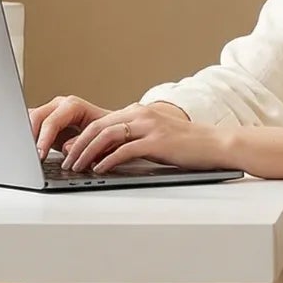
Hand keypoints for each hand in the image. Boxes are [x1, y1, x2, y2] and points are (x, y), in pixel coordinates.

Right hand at [30, 94, 115, 158]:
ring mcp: (50, 111)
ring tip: (28, 155)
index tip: (40, 155)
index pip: (52, 121)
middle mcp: (59, 105)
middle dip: (31, 138)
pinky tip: (28, 151)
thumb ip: (83, 142)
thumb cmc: (106, 131)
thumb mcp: (100, 137)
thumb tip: (67, 148)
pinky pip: (30, 125)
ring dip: (27, 138)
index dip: (44, 139)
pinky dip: (28, 138)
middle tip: (31, 157)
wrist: (108, 130)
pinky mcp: (45, 121)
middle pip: (36, 118)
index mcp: (72, 105)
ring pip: (29, 120)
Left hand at [51, 101, 227, 173]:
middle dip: (77, 145)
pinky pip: (125, 149)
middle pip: (98, 127)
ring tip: (77, 166)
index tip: (67, 152)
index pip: (100, 122)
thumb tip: (106, 155)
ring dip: (87, 152)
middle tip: (65, 161)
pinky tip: (99, 169)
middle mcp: (142, 115)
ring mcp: (150, 126)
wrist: (217, 144)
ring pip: (107, 136)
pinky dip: (108, 160)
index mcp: (139, 112)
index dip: (80, 137)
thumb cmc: (188, 146)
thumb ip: (132, 141)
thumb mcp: (155, 139)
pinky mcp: (158, 141)